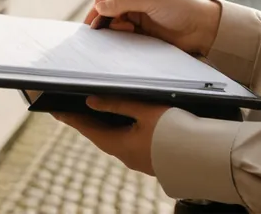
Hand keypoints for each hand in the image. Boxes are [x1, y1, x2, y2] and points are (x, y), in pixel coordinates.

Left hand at [52, 97, 171, 175]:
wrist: (206, 155)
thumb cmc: (175, 129)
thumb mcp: (145, 110)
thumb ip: (117, 104)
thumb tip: (90, 101)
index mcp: (120, 146)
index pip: (88, 129)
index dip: (71, 118)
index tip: (55, 110)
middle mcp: (127, 156)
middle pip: (100, 135)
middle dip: (86, 120)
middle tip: (70, 108)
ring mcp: (140, 159)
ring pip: (116, 138)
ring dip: (103, 124)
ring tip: (92, 111)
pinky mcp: (152, 157)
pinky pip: (130, 141)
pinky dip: (120, 128)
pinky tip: (123, 120)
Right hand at [84, 0, 222, 56]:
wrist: (202, 29)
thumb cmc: (182, 6)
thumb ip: (124, 2)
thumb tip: (100, 6)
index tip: (100, 7)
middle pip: (109, 4)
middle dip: (101, 14)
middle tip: (93, 26)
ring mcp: (137, 15)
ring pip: (113, 20)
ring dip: (111, 25)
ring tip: (120, 30)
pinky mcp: (140, 32)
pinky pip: (122, 33)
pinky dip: (118, 35)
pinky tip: (125, 36)